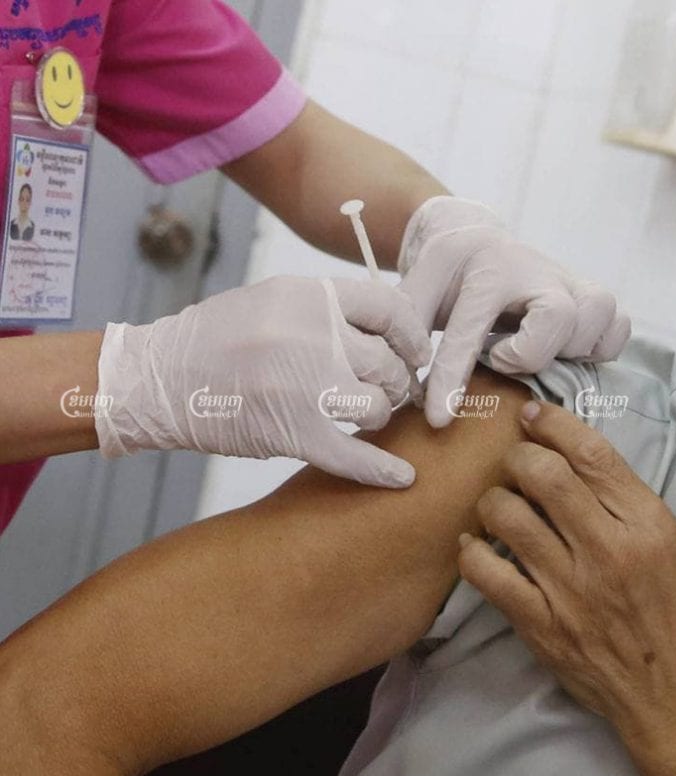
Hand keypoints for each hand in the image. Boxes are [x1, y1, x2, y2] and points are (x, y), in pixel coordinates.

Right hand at [96, 275, 431, 487]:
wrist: (157, 380)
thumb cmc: (218, 340)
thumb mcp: (273, 301)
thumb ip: (328, 310)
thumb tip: (391, 327)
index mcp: (308, 297)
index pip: (389, 308)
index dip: (412, 334)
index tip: (417, 351)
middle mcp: (312, 336)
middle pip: (388, 363)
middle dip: (396, 381)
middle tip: (389, 389)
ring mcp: (303, 385)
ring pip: (378, 407)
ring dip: (378, 415)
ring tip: (365, 414)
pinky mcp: (293, 432)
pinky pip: (354, 456)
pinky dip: (381, 470)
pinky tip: (403, 477)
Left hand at [398, 196, 630, 427]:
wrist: (477, 239)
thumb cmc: (447, 277)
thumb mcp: (416, 292)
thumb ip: (406, 333)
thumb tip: (409, 388)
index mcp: (486, 267)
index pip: (470, 328)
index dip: (452, 377)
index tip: (439, 419)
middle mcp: (537, 270)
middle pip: (559, 316)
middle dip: (531, 352)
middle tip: (501, 357)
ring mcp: (573, 281)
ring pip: (597, 316)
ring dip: (568, 349)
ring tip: (534, 353)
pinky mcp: (594, 296)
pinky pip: (619, 328)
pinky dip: (600, 348)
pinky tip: (567, 354)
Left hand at [458, 401, 675, 775]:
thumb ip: (629, 505)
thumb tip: (576, 464)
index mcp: (647, 525)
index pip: (591, 454)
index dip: (553, 424)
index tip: (533, 416)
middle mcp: (607, 550)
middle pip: (542, 474)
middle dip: (519, 456)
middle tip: (516, 463)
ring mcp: (569, 589)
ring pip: (507, 516)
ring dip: (495, 500)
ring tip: (500, 505)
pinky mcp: (540, 625)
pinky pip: (487, 574)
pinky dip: (472, 551)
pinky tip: (476, 546)